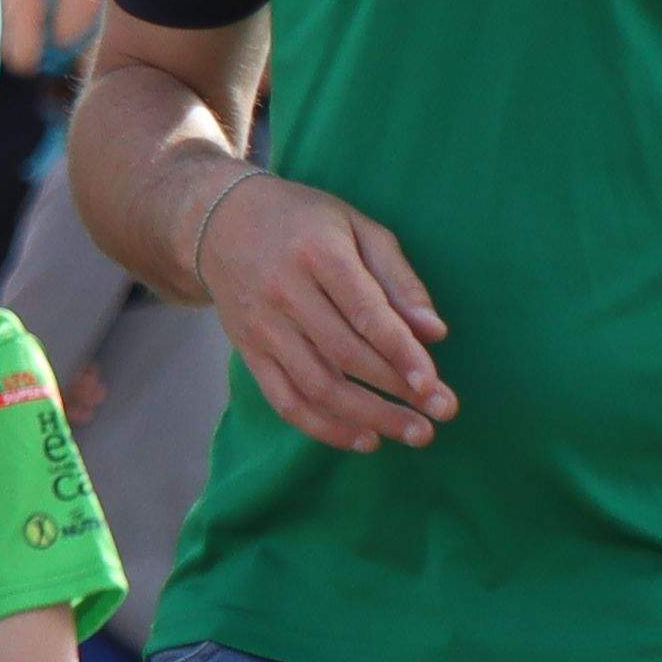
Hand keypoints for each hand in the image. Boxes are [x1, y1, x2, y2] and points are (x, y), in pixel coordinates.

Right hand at [188, 163, 452, 451]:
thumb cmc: (305, 223)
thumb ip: (398, 279)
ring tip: (414, 433)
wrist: (220, 223)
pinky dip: (324, 427)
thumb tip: (434, 333)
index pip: (366, 314)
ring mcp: (261, 327)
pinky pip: (284, 400)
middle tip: (442, 414)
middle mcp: (284, 293)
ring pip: (316, 385)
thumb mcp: (358, 229)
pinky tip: (363, 439)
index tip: (434, 385)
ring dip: (368, 417)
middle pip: (344, 356)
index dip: (401, 354)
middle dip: (397, 392)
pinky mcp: (248, 350)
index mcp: (318, 254)